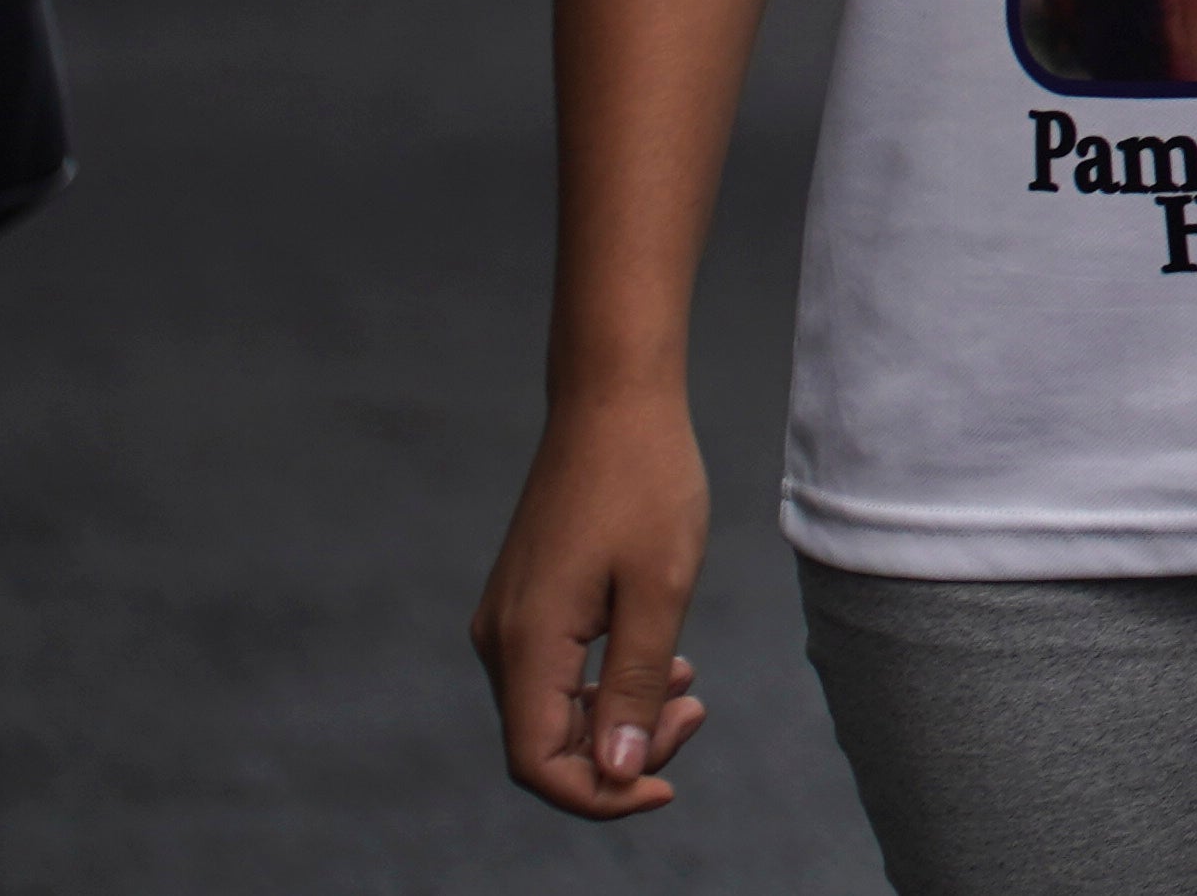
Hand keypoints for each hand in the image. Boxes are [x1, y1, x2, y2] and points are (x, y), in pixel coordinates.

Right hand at [472, 384, 713, 817]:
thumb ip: (636, 683)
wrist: (614, 401)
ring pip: (553, 710)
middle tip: (696, 712)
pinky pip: (557, 674)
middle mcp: (500, 640)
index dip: (600, 794)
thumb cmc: (646, 484)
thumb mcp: (659, 589)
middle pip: (547, 743)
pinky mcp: (526, 603)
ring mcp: (508, 620)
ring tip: (690, 689)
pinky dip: (608, 684)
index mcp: (526, 643)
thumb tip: (618, 771)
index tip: (668, 784)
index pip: (539, 764)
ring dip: (620, 716)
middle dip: (622, 752)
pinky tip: (666, 663)